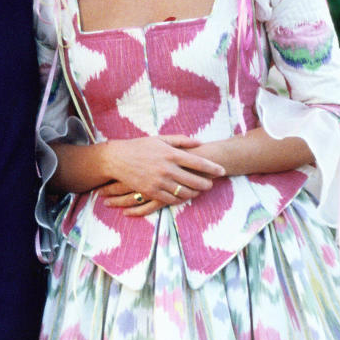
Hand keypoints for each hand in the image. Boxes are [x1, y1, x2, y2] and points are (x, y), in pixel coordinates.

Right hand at [102, 136, 223, 214]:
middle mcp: (168, 168)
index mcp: (171, 154)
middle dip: (206, 184)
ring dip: (195, 193)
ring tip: (199, 191)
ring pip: (185, 192)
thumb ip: (181, 141)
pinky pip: (171, 199)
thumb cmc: (140, 146)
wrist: (118, 159)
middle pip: (195, 180)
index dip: (213, 168)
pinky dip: (180, 199)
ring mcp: (159, 181)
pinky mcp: (152, 191)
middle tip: (211, 184)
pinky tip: (184, 197)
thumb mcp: (160, 139)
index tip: (222, 171)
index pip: (199, 162)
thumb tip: (199, 142)